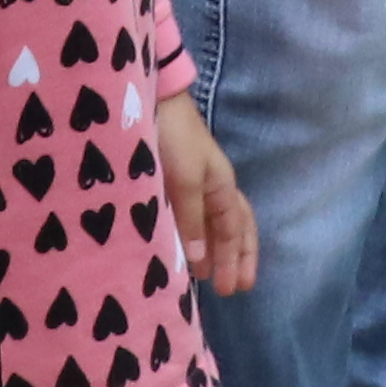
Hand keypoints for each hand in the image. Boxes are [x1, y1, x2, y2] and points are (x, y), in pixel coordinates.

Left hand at [154, 93, 258, 296]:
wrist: (149, 96)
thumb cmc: (173, 136)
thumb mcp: (184, 179)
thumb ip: (191, 219)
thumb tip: (199, 261)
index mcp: (222, 186)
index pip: (235, 231)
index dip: (235, 260)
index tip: (232, 290)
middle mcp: (213, 186)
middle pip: (234, 227)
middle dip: (236, 256)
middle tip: (234, 288)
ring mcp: (194, 181)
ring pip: (213, 221)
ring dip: (215, 248)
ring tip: (208, 275)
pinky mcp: (174, 177)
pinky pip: (193, 214)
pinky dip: (195, 234)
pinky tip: (184, 246)